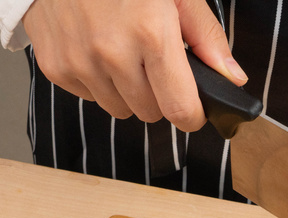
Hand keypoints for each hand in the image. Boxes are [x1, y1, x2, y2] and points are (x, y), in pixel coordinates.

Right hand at [23, 0, 246, 131]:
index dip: (192, 115)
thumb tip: (232, 78)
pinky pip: (89, 97)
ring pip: (119, 109)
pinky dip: (98, 80)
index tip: (194, 110)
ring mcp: (79, 62)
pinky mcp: (55, 67)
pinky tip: (96, 47)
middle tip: (152, 61)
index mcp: (150, 32)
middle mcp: (112, 52)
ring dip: (127, 90)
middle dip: (158, 95)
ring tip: (122, 50)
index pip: (180, 108)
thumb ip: (206, 37)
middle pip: (150, 113)